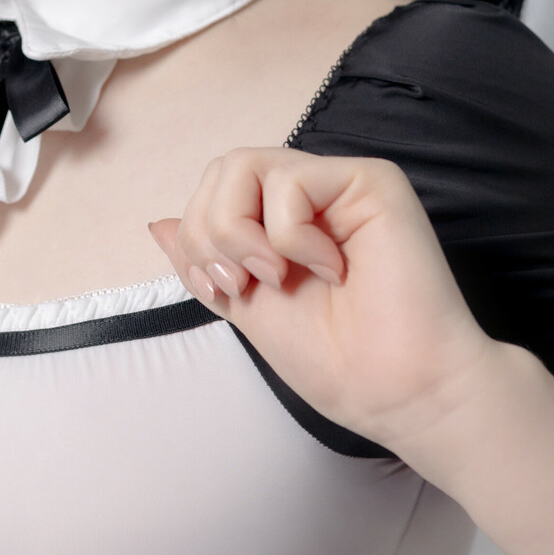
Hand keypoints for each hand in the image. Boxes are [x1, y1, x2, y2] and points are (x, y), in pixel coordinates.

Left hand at [149, 149, 502, 472]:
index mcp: (281, 221)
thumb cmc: (336, 360)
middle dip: (211, 234)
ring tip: (282, 276)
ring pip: (244, 164)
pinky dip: (291, 236)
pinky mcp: (372, 180)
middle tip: (246, 284)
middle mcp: (311, 195)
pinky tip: (332, 269)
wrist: (396, 389)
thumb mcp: (245, 306)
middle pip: (221, 169)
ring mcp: (339, 184)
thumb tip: (157, 223)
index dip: (196, 238)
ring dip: (242, 234)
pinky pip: (290, 181)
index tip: (223, 292)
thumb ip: (205, 262)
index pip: (211, 192)